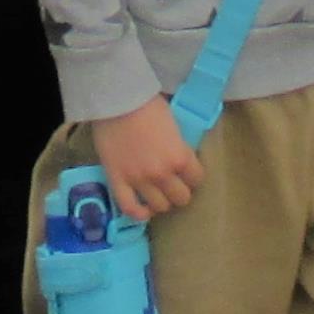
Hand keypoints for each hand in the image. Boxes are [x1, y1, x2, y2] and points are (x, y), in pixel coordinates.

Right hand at [90, 97, 201, 221]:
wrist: (116, 101)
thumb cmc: (147, 105)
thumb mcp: (173, 125)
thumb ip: (177, 146)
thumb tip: (177, 155)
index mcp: (180, 157)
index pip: (197, 179)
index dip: (193, 176)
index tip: (188, 173)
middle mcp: (162, 174)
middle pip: (181, 198)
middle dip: (179, 192)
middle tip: (173, 184)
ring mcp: (139, 180)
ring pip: (159, 206)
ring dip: (161, 201)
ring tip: (158, 194)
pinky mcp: (117, 181)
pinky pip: (129, 208)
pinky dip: (138, 213)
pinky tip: (143, 210)